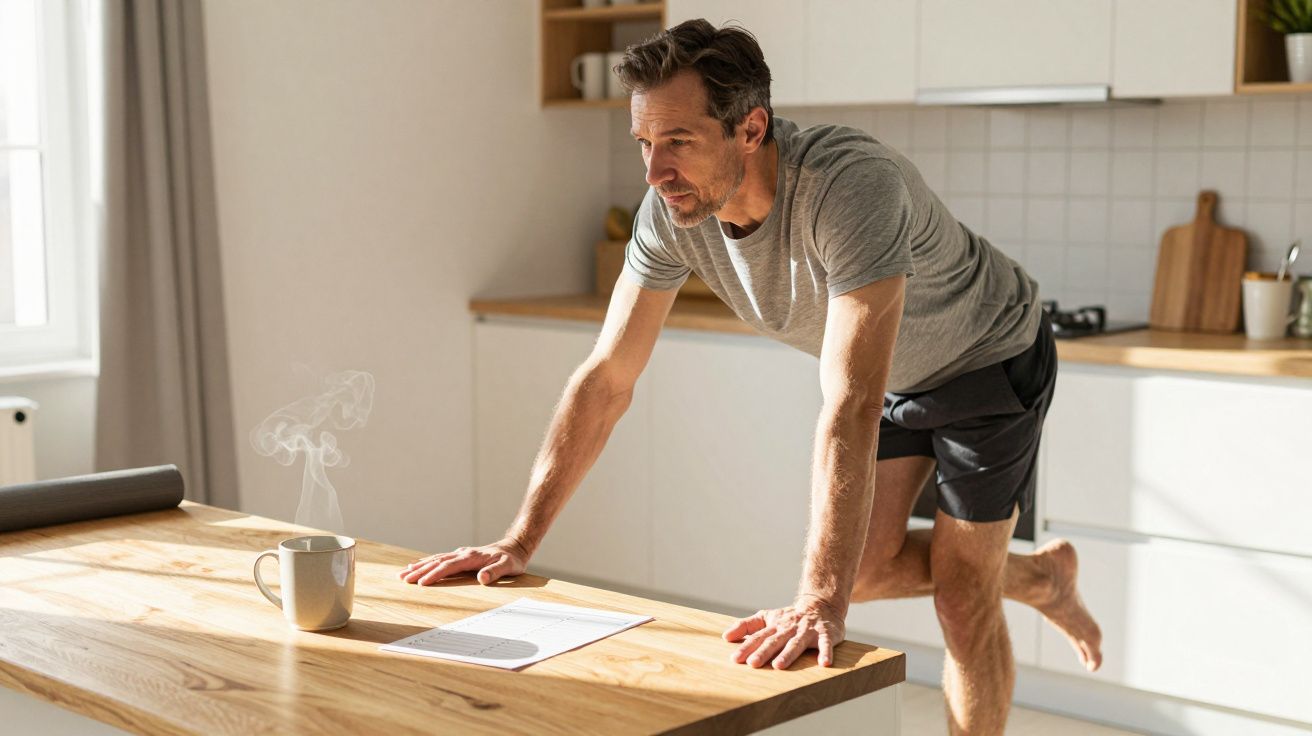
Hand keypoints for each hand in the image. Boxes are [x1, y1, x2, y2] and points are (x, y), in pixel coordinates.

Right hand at [397, 538, 528, 585]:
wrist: (514, 547)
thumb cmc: (511, 560)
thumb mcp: (508, 566)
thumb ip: (495, 572)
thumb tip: (482, 578)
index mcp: (471, 557)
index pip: (448, 566)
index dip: (434, 574)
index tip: (421, 583)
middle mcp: (462, 553)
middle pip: (437, 562)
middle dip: (419, 571)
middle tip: (402, 579)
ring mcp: (461, 554)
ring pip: (435, 559)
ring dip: (419, 566)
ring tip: (403, 573)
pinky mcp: (461, 556)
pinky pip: (440, 559)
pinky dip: (427, 562)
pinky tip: (418, 565)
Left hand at [722, 595, 845, 669]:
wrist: (821, 605)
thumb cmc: (789, 618)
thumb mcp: (766, 617)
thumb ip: (746, 625)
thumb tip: (725, 636)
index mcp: (775, 625)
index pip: (758, 637)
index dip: (746, 647)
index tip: (735, 659)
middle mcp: (789, 627)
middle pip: (775, 641)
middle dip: (763, 652)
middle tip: (752, 664)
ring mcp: (807, 630)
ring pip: (796, 643)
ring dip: (788, 654)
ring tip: (778, 666)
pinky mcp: (825, 633)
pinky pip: (825, 644)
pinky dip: (825, 653)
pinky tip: (823, 663)